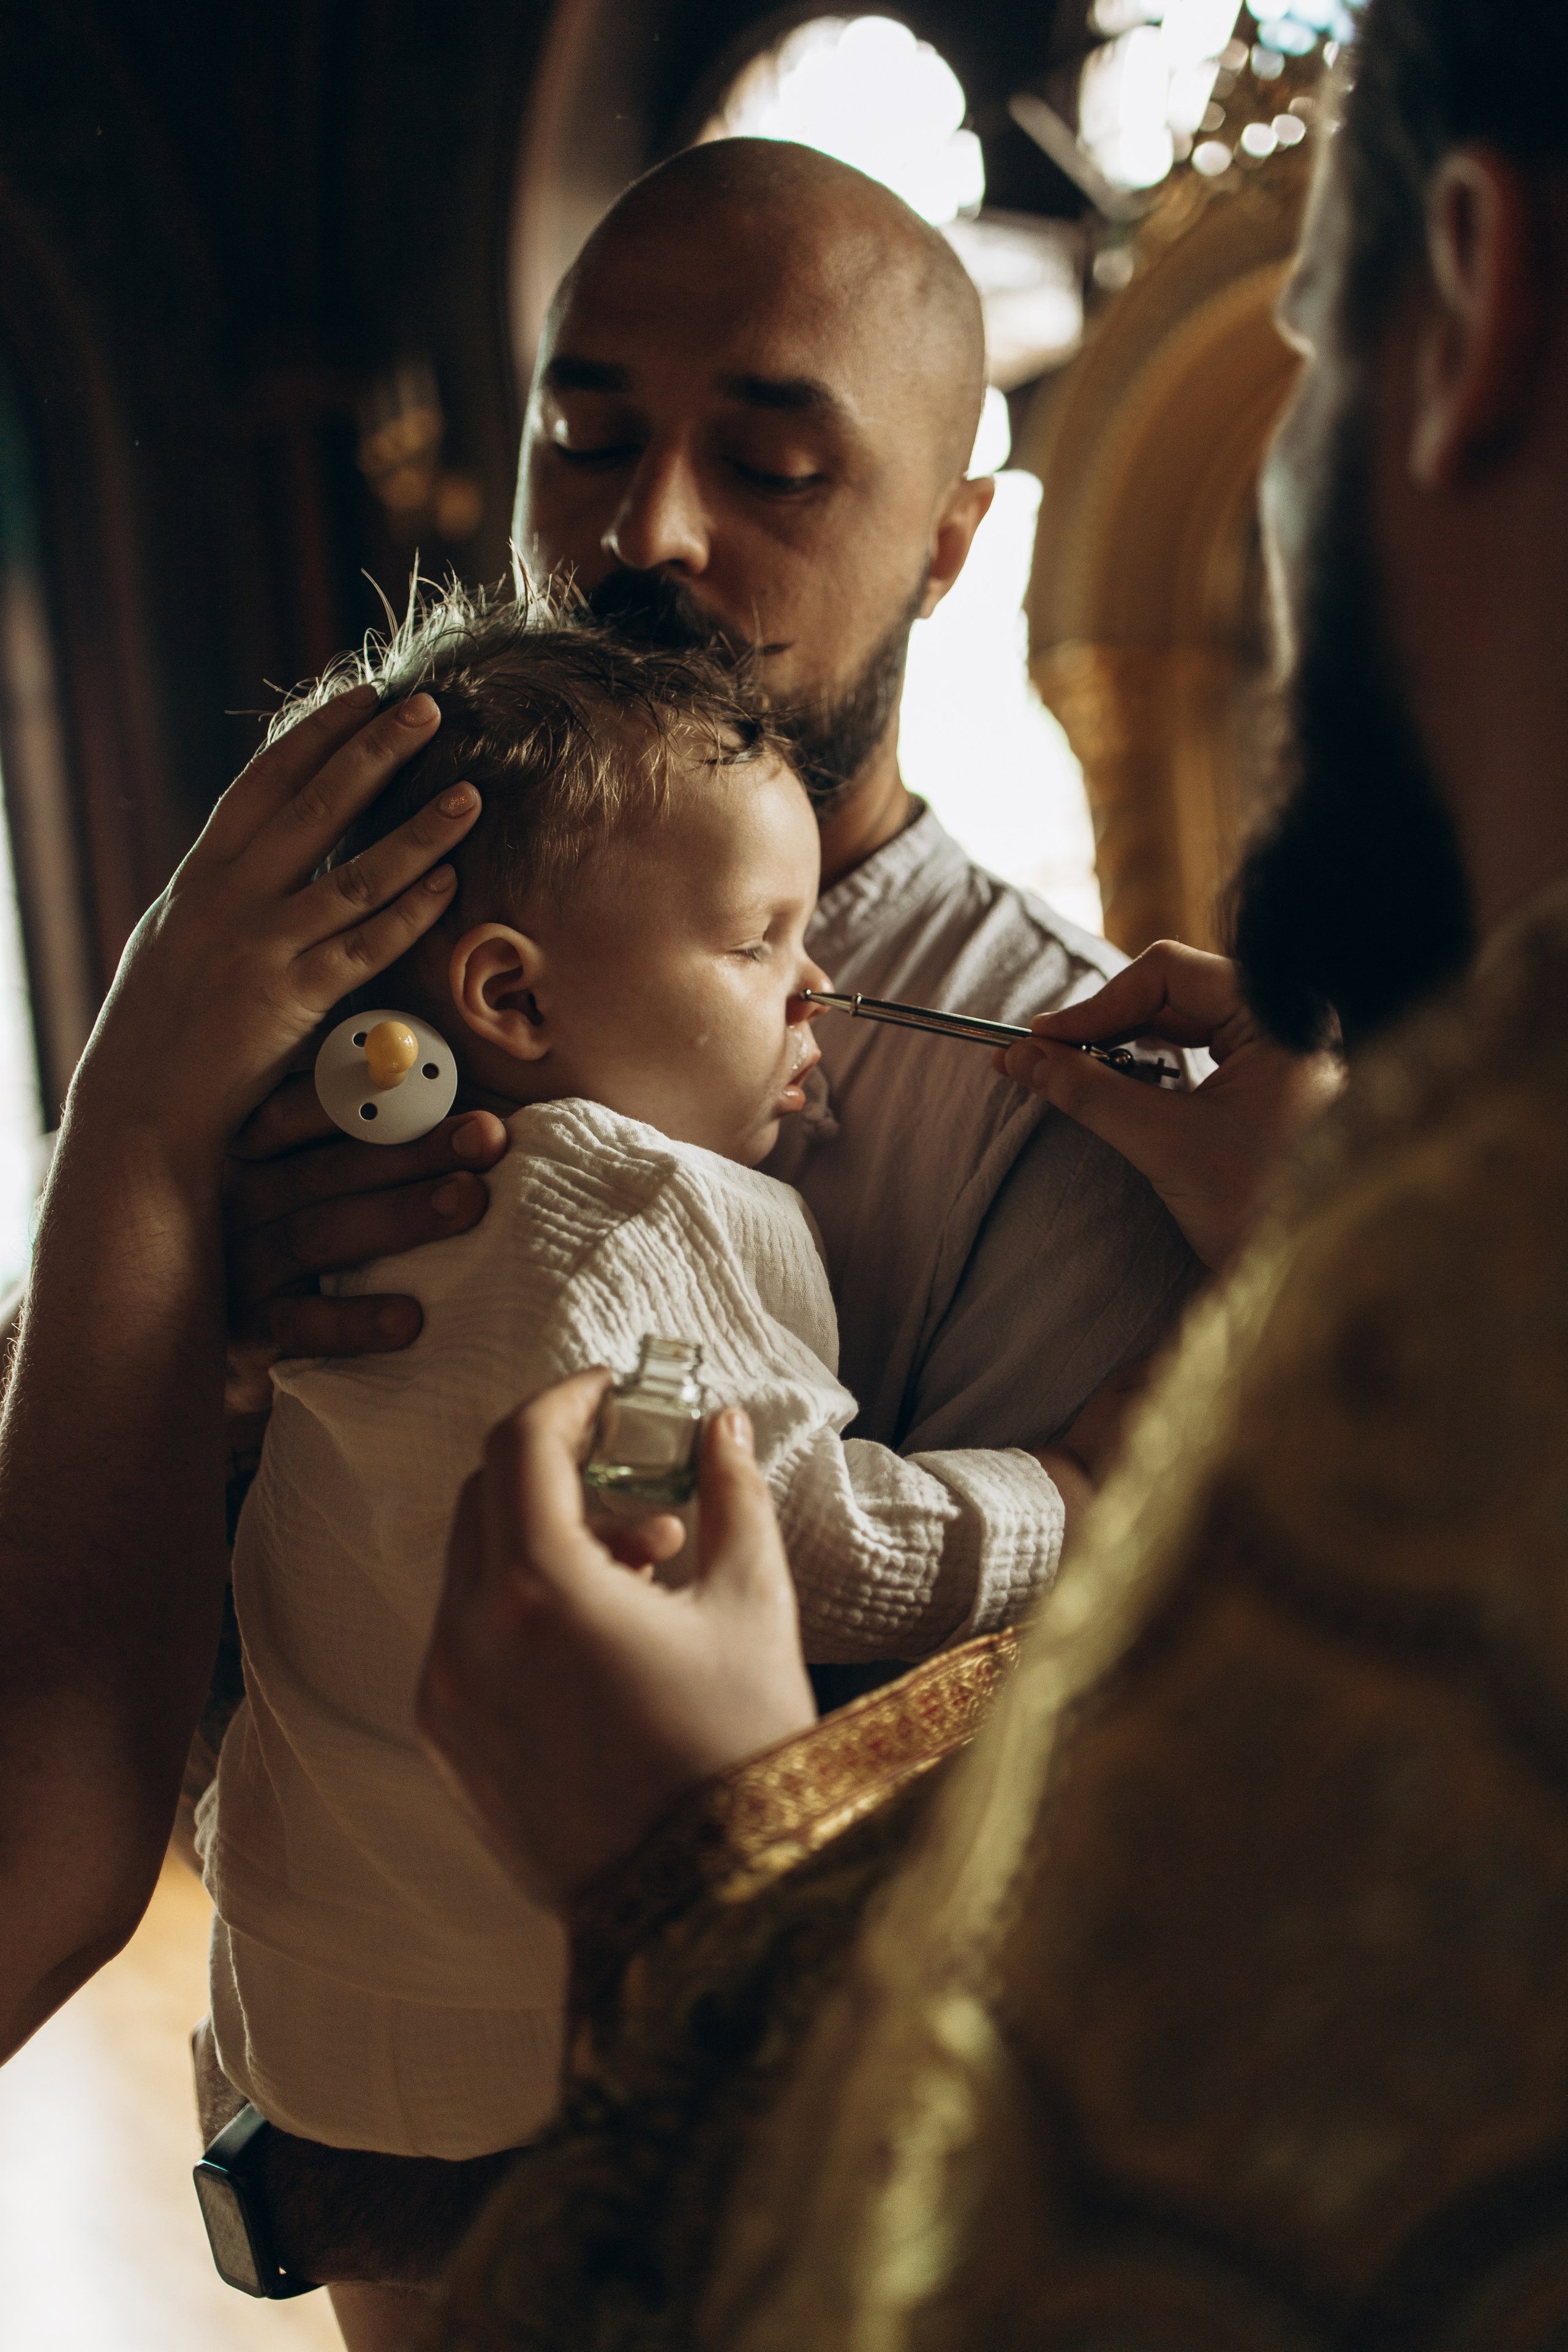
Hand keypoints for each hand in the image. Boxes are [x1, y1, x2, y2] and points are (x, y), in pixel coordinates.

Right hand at [70, 686, 479, 1165]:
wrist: (139, 1107)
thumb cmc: (160, 1030)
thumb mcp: (176, 940)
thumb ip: (221, 894)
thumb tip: (262, 855)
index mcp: (200, 877)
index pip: (264, 783)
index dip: (317, 735)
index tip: (363, 696)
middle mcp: (227, 898)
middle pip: (314, 807)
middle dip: (375, 751)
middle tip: (428, 709)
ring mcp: (260, 946)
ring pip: (357, 874)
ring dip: (419, 831)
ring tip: (469, 794)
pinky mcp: (291, 1000)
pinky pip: (365, 948)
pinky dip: (410, 913)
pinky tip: (450, 883)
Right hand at [223, 1077, 511, 1416]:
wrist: (267, 1350)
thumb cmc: (336, 1244)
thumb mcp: (349, 1182)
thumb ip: (386, 1135)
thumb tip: (476, 1109)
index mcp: (261, 1148)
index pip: (305, 1107)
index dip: (376, 1092)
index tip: (441, 1081)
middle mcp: (242, 1199)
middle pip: (325, 1167)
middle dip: (414, 1150)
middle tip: (486, 1137)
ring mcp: (241, 1265)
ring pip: (318, 1234)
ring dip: (400, 1214)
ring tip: (469, 1201)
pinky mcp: (250, 1334)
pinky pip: (301, 1324)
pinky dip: (355, 1320)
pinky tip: (410, 1319)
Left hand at [417, 1371, 815, 1909]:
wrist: (708, 1909)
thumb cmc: (741, 1751)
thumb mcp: (753, 1606)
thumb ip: (731, 1495)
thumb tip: (720, 1427)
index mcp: (538, 1589)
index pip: (520, 1443)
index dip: (568, 1401)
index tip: (615, 1395)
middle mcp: (467, 1636)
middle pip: (485, 1495)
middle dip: (562, 1470)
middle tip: (645, 1486)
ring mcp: (445, 1694)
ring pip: (471, 1566)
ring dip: (545, 1540)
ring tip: (644, 1573)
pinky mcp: (445, 1743)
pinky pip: (463, 1635)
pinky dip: (518, 1606)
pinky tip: (602, 1636)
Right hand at [994, 940, 1342, 1268]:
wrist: (1319, 1276)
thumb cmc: (1259, 1208)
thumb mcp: (1164, 1143)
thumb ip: (1089, 1092)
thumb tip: (1020, 1056)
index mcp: (1281, 1015)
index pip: (1170, 974)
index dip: (1097, 1004)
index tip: (1041, 1041)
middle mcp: (1287, 1020)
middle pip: (1176, 994)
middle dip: (1106, 1026)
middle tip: (1044, 1057)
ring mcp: (1281, 1051)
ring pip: (1184, 1024)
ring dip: (1125, 1047)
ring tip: (1073, 1075)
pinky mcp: (1271, 1083)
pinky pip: (1200, 1054)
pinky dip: (1154, 1070)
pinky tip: (1119, 1090)